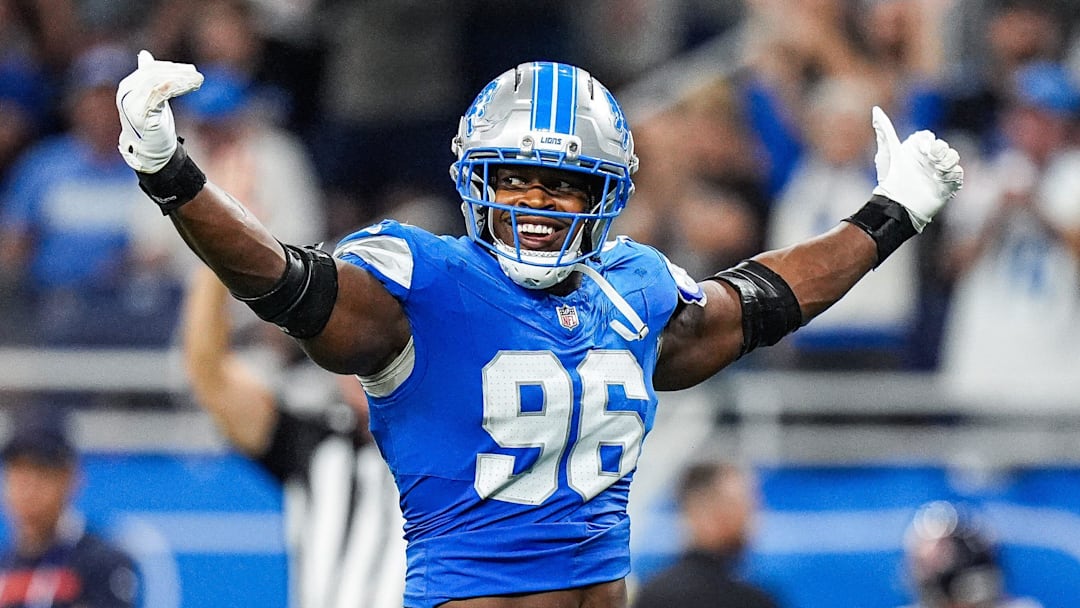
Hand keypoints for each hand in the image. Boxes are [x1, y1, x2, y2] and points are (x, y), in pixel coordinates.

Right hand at [116, 50, 202, 173]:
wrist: (151, 152)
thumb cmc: (153, 125)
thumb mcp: (152, 99)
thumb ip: (149, 78)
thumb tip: (144, 54)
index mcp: (128, 87)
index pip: (151, 70)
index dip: (172, 68)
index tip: (191, 71)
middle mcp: (126, 92)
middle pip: (154, 74)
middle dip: (178, 73)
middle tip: (197, 75)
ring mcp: (131, 103)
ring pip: (157, 82)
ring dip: (181, 80)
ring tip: (198, 81)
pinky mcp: (141, 113)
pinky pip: (159, 93)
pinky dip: (177, 87)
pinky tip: (191, 87)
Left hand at [871, 106, 962, 231]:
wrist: (898, 204)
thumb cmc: (890, 179)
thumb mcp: (887, 153)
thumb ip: (884, 130)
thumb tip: (876, 110)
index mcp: (914, 150)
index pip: (926, 137)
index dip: (925, 140)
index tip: (921, 145)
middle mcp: (927, 159)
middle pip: (941, 145)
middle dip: (938, 149)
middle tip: (932, 155)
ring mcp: (938, 171)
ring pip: (952, 156)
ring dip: (947, 160)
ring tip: (938, 168)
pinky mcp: (947, 184)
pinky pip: (957, 173)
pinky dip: (952, 173)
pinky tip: (942, 176)